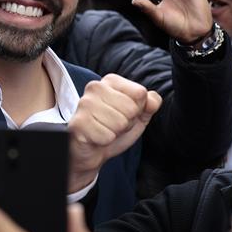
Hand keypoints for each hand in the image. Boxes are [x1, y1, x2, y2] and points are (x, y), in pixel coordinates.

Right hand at [67, 74, 160, 191]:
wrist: (91, 151)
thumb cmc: (113, 129)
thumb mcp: (137, 115)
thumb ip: (150, 104)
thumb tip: (153, 101)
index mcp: (111, 81)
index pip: (140, 93)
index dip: (137, 110)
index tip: (123, 114)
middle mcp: (95, 87)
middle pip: (131, 109)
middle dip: (126, 123)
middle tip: (112, 125)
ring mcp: (84, 104)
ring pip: (119, 123)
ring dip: (115, 133)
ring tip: (104, 130)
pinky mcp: (78, 123)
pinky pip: (107, 136)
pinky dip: (104, 141)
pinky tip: (95, 138)